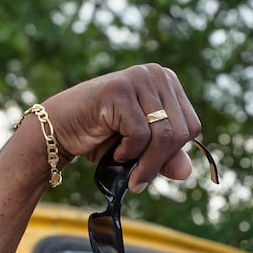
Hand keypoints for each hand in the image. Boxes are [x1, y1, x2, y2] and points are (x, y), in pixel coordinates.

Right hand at [42, 65, 205, 191]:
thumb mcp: (142, 150)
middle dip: (159, 162)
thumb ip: (166, 157)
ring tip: (127, 168)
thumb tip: (187, 171)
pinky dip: (129, 151)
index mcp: (167, 82)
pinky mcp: (119, 90)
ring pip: (163, 134)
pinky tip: (115, 150)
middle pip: (180, 132)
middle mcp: (155, 74)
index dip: (174, 153)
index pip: (191, 126)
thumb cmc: (102, 137)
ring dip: (146, 163)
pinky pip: (140, 133)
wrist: (60, 130)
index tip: (153, 167)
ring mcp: (137, 78)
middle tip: (139, 179)